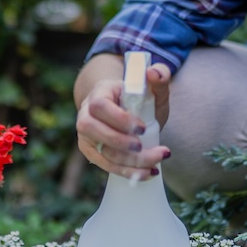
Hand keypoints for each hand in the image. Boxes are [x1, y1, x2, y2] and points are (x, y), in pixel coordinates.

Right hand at [76, 62, 171, 178]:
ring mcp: (86, 134)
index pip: (100, 105)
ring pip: (100, 151)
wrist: (128, 113)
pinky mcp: (91, 151)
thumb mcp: (152, 88)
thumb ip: (160, 76)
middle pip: (91, 129)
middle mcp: (86, 113)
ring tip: (155, 164)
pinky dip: (127, 172)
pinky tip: (148, 173)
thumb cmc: (140, 99)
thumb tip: (154, 73)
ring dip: (129, 161)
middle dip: (118, 142)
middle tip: (142, 146)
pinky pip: (105, 165)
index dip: (119, 118)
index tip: (142, 126)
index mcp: (100, 92)